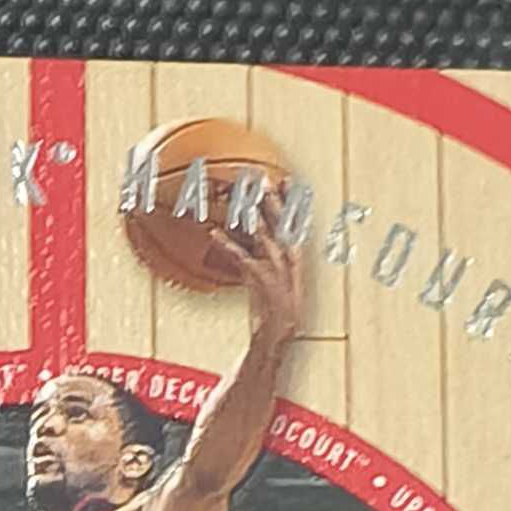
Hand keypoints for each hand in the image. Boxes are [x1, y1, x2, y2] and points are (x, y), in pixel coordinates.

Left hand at [207, 191, 302, 340]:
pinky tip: (214, 233)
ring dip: (252, 212)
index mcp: (296, 257)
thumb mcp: (284, 283)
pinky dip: (225, 243)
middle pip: (279, 221)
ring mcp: (273, 265)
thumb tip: (259, 245)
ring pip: (262, 232)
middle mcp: (287, 257)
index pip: (295, 222)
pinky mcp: (257, 275)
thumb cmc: (280, 312)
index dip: (290, 201)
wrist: (278, 332)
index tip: (285, 181)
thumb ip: (272, 261)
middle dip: (271, 198)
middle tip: (261, 178)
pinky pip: (239, 254)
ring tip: (243, 195)